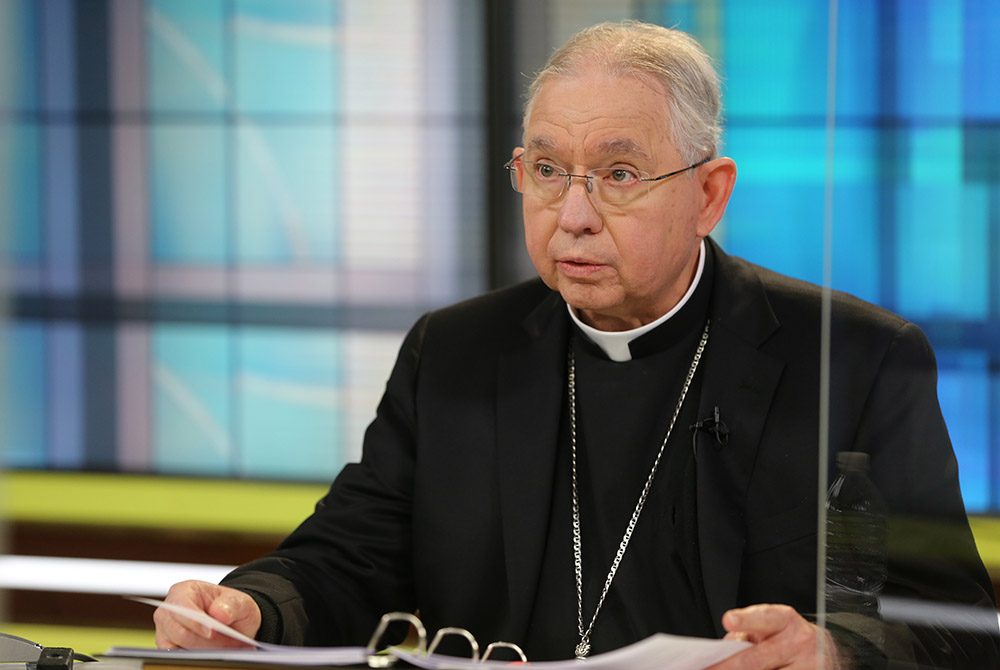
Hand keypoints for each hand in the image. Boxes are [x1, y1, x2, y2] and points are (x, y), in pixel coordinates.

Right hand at [154, 580, 262, 649]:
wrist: (231, 623)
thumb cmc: (230, 608)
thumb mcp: (240, 601)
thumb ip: (232, 605)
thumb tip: (219, 614)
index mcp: (184, 591)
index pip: (181, 606)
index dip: (195, 622)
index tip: (211, 633)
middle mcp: (168, 611)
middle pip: (177, 631)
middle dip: (202, 641)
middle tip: (224, 646)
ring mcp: (164, 630)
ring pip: (174, 647)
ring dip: (199, 652)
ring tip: (221, 649)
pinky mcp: (166, 647)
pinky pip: (174, 657)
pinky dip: (192, 659)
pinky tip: (209, 656)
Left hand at [706, 604, 845, 669]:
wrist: (826, 653)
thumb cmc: (788, 638)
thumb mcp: (770, 627)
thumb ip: (747, 634)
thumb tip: (723, 653)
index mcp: (785, 620)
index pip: (764, 618)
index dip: (745, 620)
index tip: (728, 620)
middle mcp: (799, 642)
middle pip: (756, 660)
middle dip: (728, 668)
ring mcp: (807, 667)